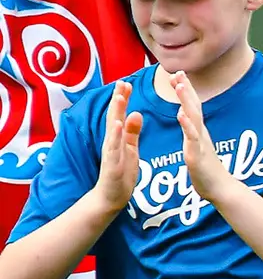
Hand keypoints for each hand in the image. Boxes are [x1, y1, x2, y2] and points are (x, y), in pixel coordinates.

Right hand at [89, 82, 142, 210]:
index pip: (120, 114)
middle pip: (114, 116)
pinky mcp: (112, 163)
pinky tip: (117, 124)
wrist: (111, 197)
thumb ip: (132, 131)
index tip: (127, 81)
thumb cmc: (121, 172)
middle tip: (122, 81)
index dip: (123, 98)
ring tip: (119, 96)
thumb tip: (136, 112)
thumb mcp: (130, 148)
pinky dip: (115, 135)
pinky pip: (113, 147)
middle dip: (118, 99)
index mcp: (118, 138)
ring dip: (115, 112)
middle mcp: (112, 142)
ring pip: (112, 129)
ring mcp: (110, 152)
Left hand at [168, 70, 236, 207]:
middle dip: (186, 88)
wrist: (220, 190)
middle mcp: (201, 133)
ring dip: (186, 99)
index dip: (185, 90)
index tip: (178, 74)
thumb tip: (189, 123)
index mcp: (198, 132)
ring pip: (193, 117)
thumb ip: (194, 135)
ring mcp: (200, 142)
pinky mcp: (197, 154)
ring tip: (179, 84)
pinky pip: (192, 137)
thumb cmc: (208, 173)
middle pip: (194, 106)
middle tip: (178, 71)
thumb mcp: (198, 148)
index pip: (192, 106)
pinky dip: (187, 124)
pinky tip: (181, 114)